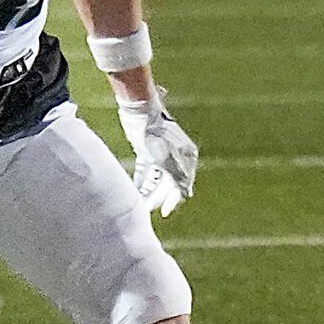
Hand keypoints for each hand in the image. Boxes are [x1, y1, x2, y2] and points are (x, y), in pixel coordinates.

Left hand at [119, 95, 200, 216]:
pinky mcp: (148, 151)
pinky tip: (135, 190)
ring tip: (140, 203)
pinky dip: (142, 181)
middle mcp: (177, 156)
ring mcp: (163, 153)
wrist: (139, 110)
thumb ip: (177, 176)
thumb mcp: (167, 158)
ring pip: (157, 178)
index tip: (164, 212)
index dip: (173, 200)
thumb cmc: (155, 133)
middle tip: (147, 209)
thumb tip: (186, 194)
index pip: (182, 184)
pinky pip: (147, 171)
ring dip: (149, 191)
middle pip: (169, 183)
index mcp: (187, 157)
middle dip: (158, 197)